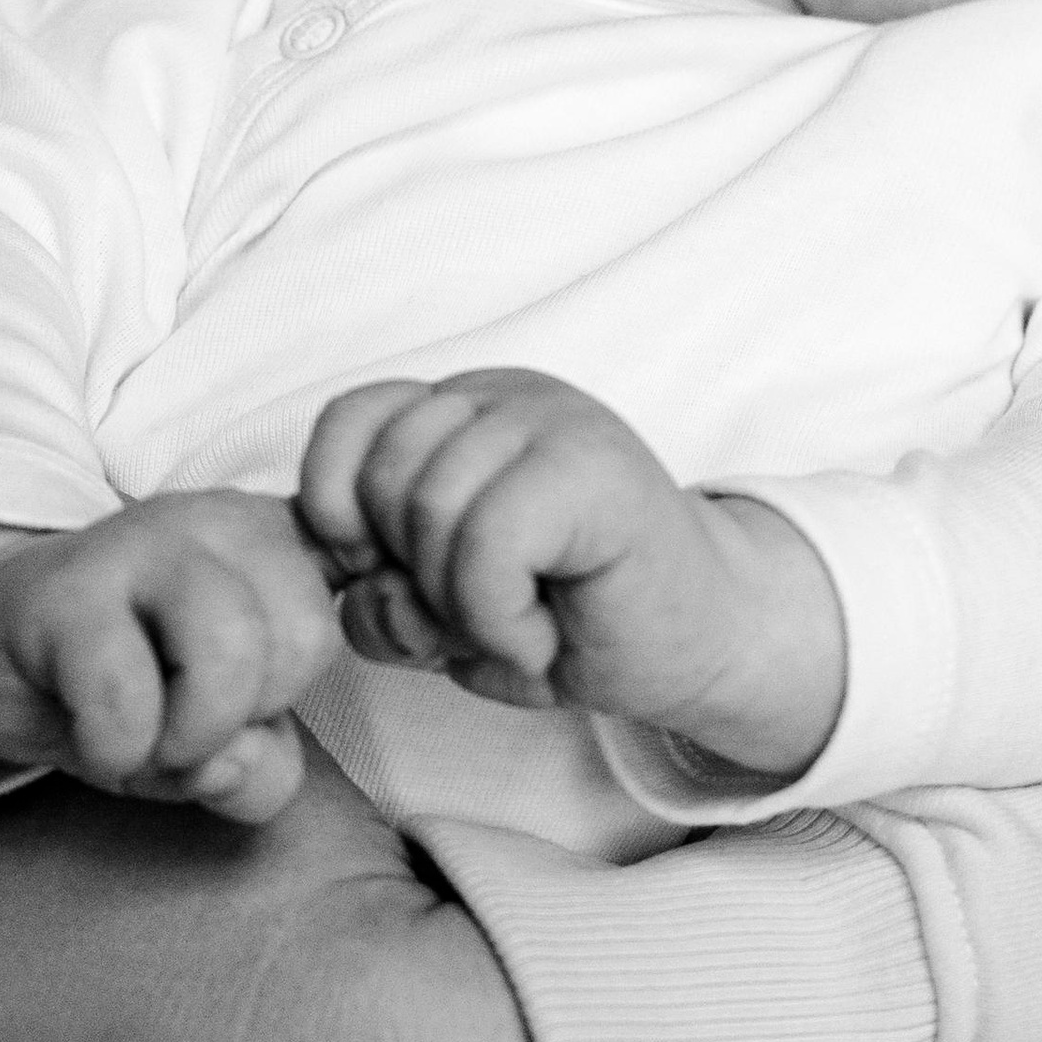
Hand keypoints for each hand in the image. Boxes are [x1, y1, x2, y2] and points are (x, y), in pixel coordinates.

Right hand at [0, 493, 341, 823]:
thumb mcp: (215, 739)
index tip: (257, 695)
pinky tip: (89, 734)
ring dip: (192, 735)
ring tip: (145, 736)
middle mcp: (218, 521)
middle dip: (254, 715)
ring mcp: (139, 543)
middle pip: (310, 638)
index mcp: (277, 541)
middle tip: (188, 720)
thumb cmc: (121, 685)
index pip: (364, 605)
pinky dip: (116, 749)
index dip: (309, 683)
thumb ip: (262, 765)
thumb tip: (237, 764)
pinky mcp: (62, 591)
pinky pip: (128, 697)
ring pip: (234, 653)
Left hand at [297, 369, 846, 780]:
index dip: (340, 513)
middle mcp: (504, 396)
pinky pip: (486, 544)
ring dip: (459, 607)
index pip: (348, 423)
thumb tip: (356, 586)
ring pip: (428, 508)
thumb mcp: (446, 615)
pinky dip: (498, 620)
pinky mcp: (593, 465)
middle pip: (380, 476)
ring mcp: (553, 420)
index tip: (391, 577)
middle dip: (409, 577)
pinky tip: (541, 637)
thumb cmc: (572, 623)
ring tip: (518, 627)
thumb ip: (382, 593)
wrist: (700, 645)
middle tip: (479, 618)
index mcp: (462, 411)